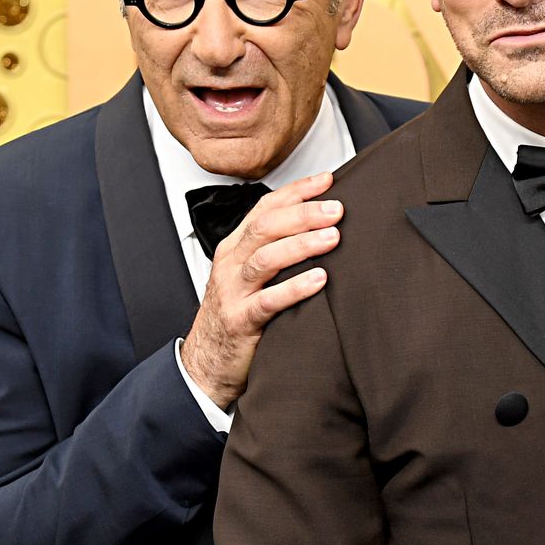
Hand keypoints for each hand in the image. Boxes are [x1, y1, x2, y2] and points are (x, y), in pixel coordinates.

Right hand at [180, 172, 342, 408]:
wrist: (207, 363)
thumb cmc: (237, 316)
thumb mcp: (252, 278)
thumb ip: (277, 253)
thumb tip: (322, 229)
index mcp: (236, 248)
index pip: (265, 208)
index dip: (297, 191)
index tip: (328, 180)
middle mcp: (232, 263)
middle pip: (266, 227)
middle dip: (303, 213)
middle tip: (336, 209)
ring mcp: (233, 291)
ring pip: (266, 257)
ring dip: (302, 244)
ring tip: (332, 237)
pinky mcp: (241, 320)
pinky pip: (268, 300)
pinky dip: (295, 288)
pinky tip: (320, 280)